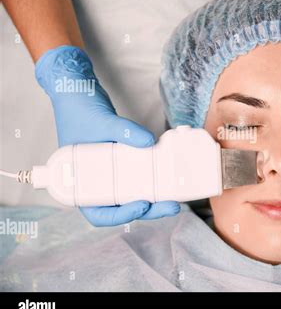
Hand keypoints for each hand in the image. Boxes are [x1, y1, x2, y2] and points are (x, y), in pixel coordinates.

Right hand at [35, 45, 179, 225]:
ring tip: (175, 197)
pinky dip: (152, 181)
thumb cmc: (78, 110)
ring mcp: (109, 174)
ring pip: (132, 196)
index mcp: (78, 183)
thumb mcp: (102, 122)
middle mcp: (95, 183)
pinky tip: (168, 178)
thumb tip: (149, 142)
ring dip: (154, 200)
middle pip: (123, 208)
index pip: (99, 214)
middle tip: (172, 205)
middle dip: (149, 210)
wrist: (78, 92)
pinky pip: (137, 178)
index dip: (121, 216)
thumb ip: (124, 131)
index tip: (142, 205)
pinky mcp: (121, 162)